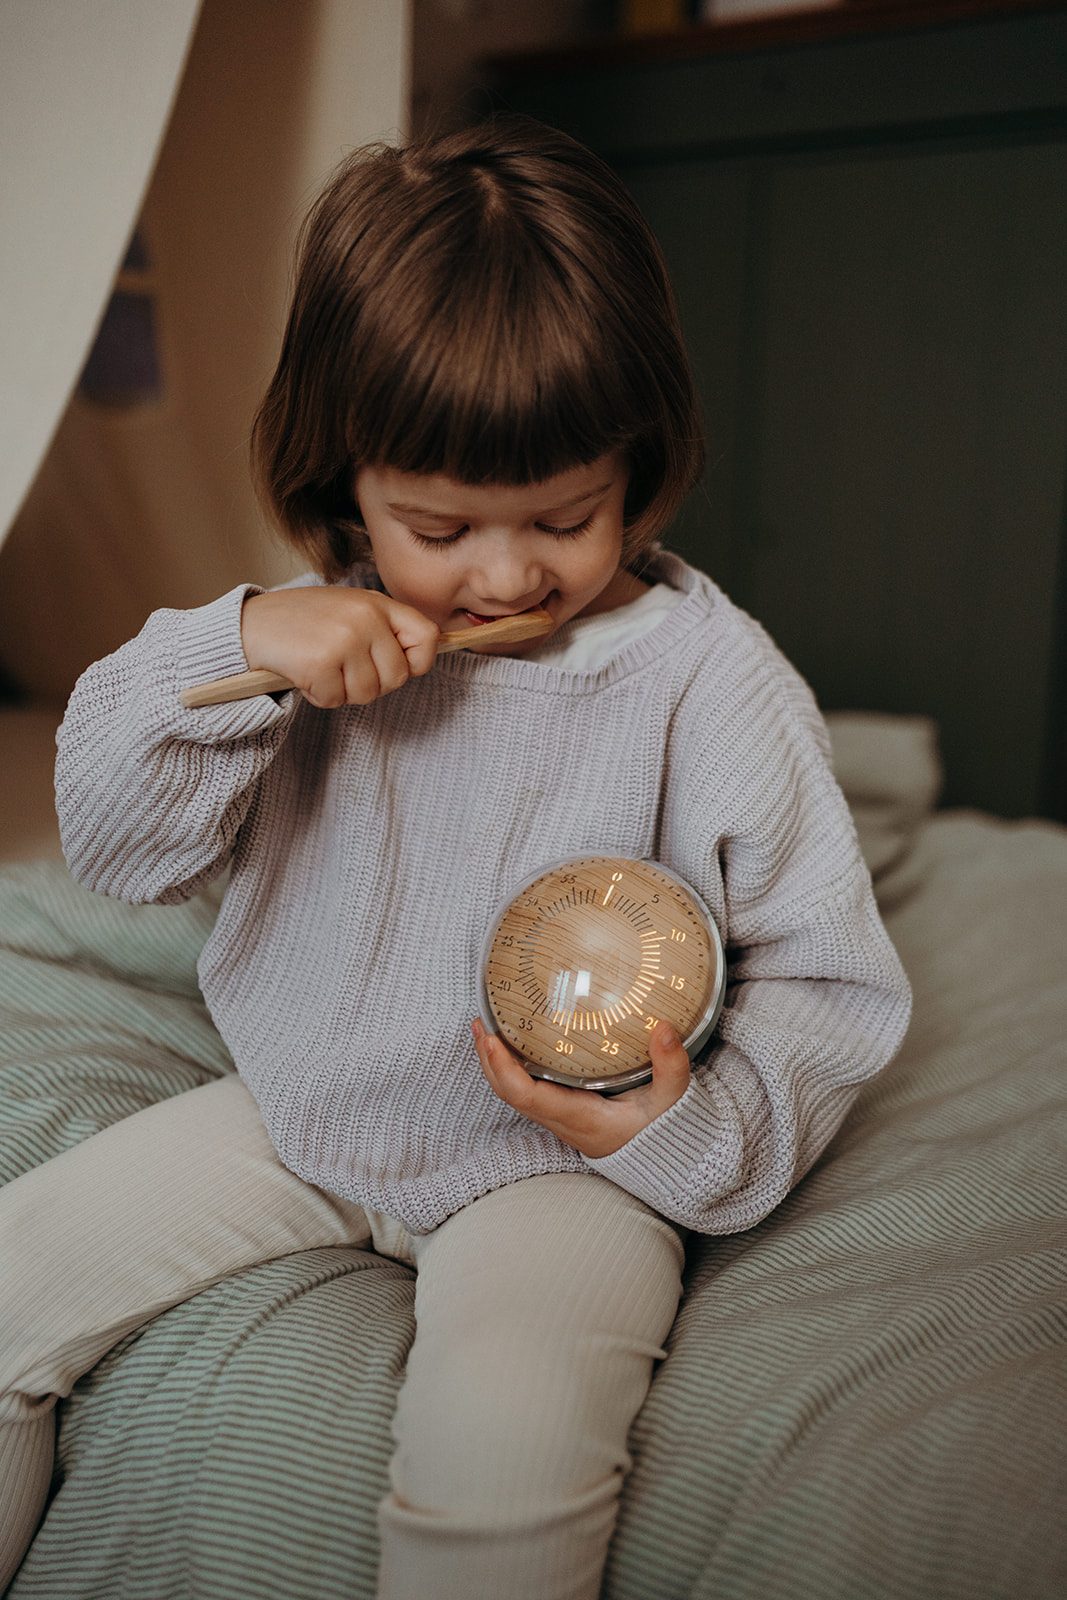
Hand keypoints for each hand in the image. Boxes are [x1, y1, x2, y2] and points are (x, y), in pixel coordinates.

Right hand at [240, 587, 440, 707]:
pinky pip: (336, 700)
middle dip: (372, 684)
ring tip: (322, 667)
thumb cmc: (304, 622)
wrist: (251, 625)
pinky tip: (305, 674)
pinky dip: (320, 696)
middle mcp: (365, 618)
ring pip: (367, 693)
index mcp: (376, 603)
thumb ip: (384, 629)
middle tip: (344, 670)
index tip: (396, 666)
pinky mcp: (320, 663)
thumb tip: (419, 662)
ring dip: (343, 691)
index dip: (417, 662)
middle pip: (397, 677)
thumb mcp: (350, 610)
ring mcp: (343, 640)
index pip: (427, 637)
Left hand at [471, 1017, 691, 1157]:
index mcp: (579, 1116)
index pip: (526, 1096)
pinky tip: (512, 1042)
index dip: (503, 1068)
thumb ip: (671, 1067)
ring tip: (487, 1026)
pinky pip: (525, 1089)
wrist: (663, 1160)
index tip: (491, 1038)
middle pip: (508, 1092)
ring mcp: (559, 1117)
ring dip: (495, 1062)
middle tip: (480, 1022)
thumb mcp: (672, 1100)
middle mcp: (561, 1119)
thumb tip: (664, 1029)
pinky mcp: (563, 1110)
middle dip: (489, 1059)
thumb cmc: (663, 1131)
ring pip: (512, 1092)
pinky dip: (511, 1066)